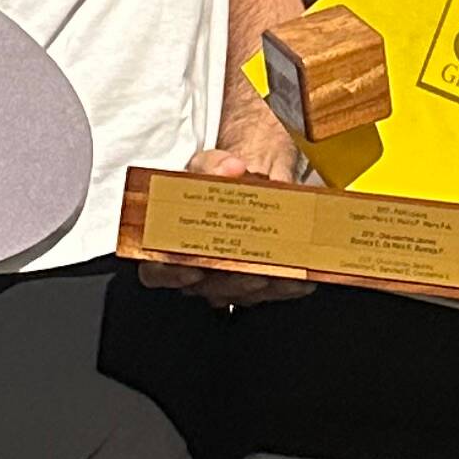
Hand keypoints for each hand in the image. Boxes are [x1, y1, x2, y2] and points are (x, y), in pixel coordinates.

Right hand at [136, 126, 314, 306]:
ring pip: (240, 294)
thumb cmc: (215, 179)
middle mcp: (195, 267)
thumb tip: (230, 168)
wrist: (245, 178)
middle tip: (249, 272)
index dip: (170, 275)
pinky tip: (302, 279)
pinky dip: (287, 286)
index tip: (192, 269)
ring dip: (262, 287)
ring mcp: (225, 278)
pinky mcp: (254, 282)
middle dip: (230, 283)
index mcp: (169, 243)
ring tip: (280, 274)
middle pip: (205, 288)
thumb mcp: (206, 164)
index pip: (156, 271)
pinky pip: (268, 293)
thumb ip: (212, 165)